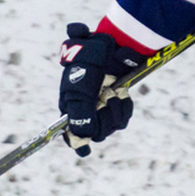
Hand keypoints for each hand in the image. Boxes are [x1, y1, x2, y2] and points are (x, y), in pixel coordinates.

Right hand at [58, 23, 142, 156]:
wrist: (112, 44)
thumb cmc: (90, 63)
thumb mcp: (79, 88)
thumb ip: (79, 114)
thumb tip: (84, 136)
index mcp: (70, 104)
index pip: (71, 132)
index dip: (76, 142)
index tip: (84, 151)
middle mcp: (85, 108)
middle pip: (95, 133)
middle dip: (102, 119)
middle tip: (104, 99)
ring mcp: (102, 106)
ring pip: (112, 126)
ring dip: (115, 110)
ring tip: (113, 92)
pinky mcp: (118, 102)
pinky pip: (123, 117)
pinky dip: (124, 107)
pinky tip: (122, 94)